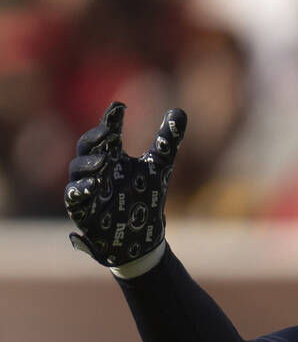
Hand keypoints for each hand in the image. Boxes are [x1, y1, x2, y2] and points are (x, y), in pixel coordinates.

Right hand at [64, 101, 187, 266]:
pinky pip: (74, 197)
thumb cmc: (146, 196)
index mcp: (112, 156)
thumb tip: (180, 110)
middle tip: (108, 132)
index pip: (108, 133)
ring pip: (77, 170)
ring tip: (103, 160)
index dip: (111, 119)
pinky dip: (80, 189)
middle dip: (94, 138)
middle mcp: (96, 169)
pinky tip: (94, 184)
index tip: (120, 107)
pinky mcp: (82, 210)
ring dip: (88, 163)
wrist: (143, 234)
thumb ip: (167, 140)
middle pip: (87, 147)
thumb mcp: (159, 166)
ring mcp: (87, 189)